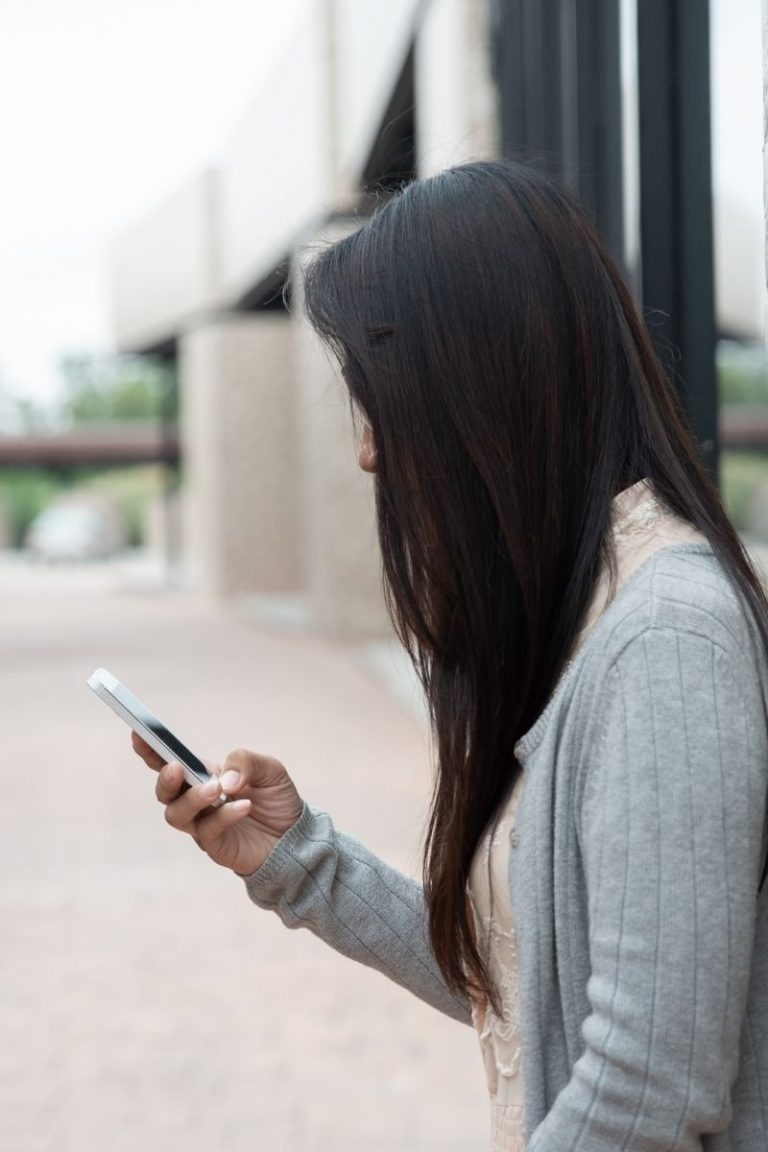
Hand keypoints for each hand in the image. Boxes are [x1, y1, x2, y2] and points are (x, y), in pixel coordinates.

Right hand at [131, 733, 304, 875]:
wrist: (295, 838)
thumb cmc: (277, 800)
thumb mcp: (270, 769)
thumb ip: (245, 762)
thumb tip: (225, 778)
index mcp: (205, 775)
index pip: (171, 761)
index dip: (151, 749)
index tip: (137, 732)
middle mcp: (197, 800)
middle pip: (165, 791)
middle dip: (164, 778)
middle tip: (176, 768)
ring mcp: (202, 824)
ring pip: (176, 813)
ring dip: (192, 798)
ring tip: (217, 789)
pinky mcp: (214, 845)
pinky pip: (207, 830)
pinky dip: (224, 815)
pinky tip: (244, 806)